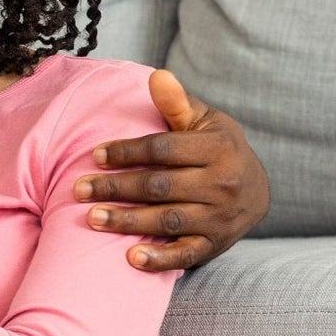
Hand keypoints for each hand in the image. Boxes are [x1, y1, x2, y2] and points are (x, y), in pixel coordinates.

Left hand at [75, 69, 268, 272]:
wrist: (257, 190)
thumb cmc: (216, 149)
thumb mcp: (204, 122)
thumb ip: (176, 104)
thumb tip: (157, 76)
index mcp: (219, 148)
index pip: (164, 149)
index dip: (127, 152)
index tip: (94, 156)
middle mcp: (223, 183)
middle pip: (160, 186)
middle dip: (116, 188)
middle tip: (78, 189)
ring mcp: (221, 217)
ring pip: (168, 220)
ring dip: (128, 221)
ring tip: (92, 218)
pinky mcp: (216, 244)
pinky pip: (186, 255)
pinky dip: (160, 260)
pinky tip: (130, 259)